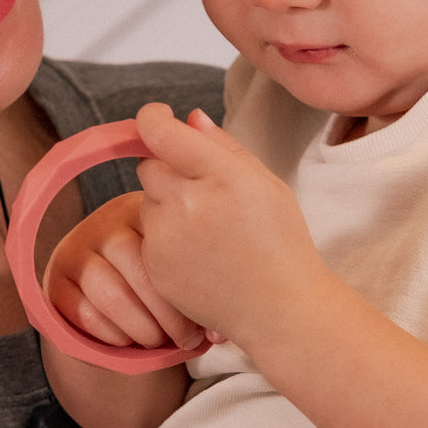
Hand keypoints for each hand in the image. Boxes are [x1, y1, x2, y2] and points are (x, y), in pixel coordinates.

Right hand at [44, 191, 204, 350]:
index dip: (189, 292)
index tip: (206, 325)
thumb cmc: (156, 288)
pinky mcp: (54, 281)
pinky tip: (128, 340)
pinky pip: (87, 314)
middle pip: (141, 271)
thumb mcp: (177, 277)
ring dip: (143, 329)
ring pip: (113, 296)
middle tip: (188, 340)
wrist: (108, 304)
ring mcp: (75, 249)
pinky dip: (115, 336)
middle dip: (171, 317)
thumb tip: (218, 333)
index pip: (169, 246)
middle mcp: (106, 223)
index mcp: (145, 211)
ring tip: (158, 341)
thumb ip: (198, 294)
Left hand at [134, 104, 324, 350]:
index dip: (154, 118)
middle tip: (203, 192)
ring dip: (167, 206)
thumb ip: (224, 146)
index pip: (160, 132)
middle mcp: (185, 205)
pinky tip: (199, 254)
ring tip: (207, 230)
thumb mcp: (265, 183)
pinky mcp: (154, 267)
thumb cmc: (280, 242)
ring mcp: (165, 239)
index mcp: (220, 177)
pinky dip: (165, 239)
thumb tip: (189, 118)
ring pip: (147, 202)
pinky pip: (147, 236)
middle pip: (149, 166)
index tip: (160, 118)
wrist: (279, 309)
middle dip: (169, 170)